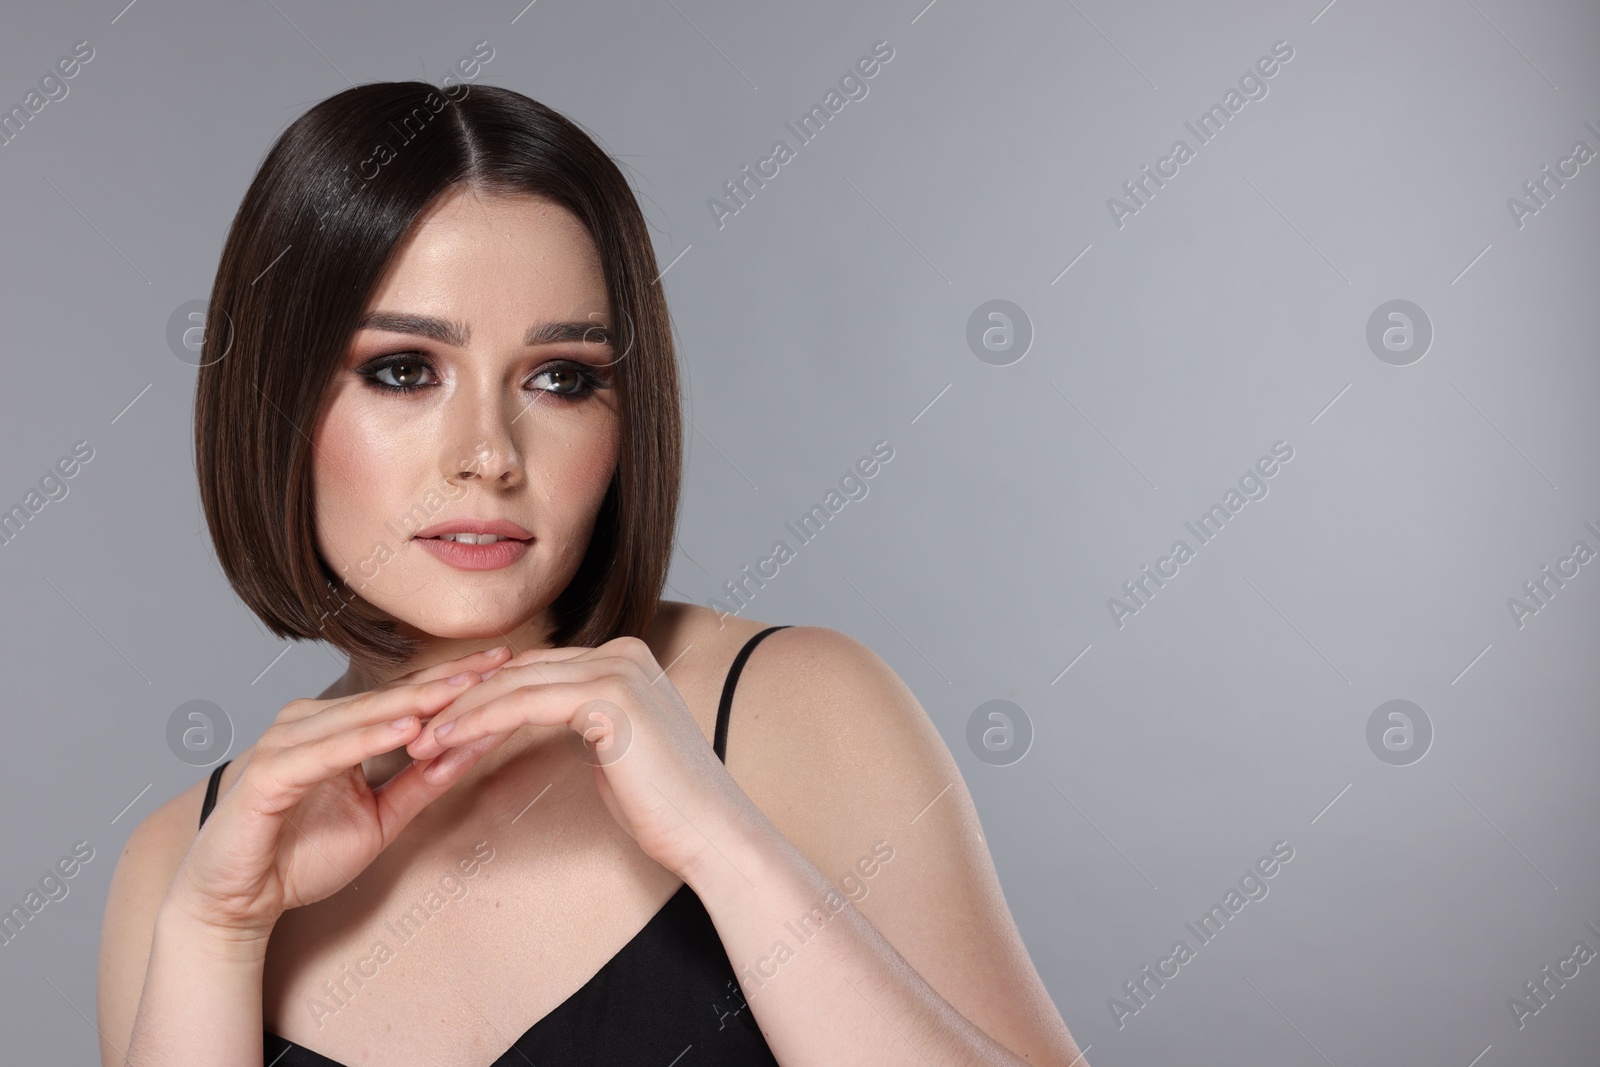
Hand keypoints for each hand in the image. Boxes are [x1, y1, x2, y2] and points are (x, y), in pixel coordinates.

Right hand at [164, 646, 513, 939]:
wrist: (236, 901)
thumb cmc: (298, 855)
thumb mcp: (379, 817)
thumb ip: (421, 783)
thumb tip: (473, 749)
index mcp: (334, 727)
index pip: (404, 697)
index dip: (454, 680)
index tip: (506, 664)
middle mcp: (308, 724)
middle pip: (390, 698)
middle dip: (447, 681)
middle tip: (499, 662)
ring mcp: (285, 745)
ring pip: (362, 718)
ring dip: (416, 703)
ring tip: (464, 689)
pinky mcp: (269, 775)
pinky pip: (327, 753)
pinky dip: (368, 740)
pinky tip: (408, 731)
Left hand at [404, 636, 763, 876]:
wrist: (709, 833)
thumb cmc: (663, 806)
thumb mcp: (613, 748)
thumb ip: (582, 719)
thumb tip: (540, 712)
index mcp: (626, 657)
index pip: (537, 669)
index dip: (483, 695)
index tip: (440, 724)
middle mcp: (624, 651)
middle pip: (521, 670)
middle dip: (462, 700)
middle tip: (415, 731)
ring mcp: (619, 668)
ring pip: (515, 683)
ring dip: (459, 712)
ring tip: (418, 741)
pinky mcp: (609, 696)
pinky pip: (524, 703)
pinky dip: (479, 722)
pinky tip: (446, 743)